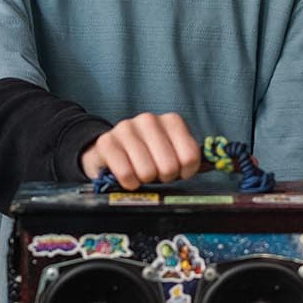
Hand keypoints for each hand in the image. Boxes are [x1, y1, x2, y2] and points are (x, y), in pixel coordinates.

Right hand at [81, 112, 200, 189]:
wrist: (112, 152)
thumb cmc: (149, 156)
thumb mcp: (173, 154)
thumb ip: (188, 159)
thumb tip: (197, 170)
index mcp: (171, 120)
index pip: (190, 157)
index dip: (184, 172)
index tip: (178, 172)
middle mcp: (149, 120)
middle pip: (169, 166)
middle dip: (163, 177)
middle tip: (156, 174)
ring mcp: (126, 128)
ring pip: (147, 172)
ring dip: (145, 180)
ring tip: (141, 174)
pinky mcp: (106, 142)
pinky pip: (126, 174)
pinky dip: (129, 183)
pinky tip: (129, 178)